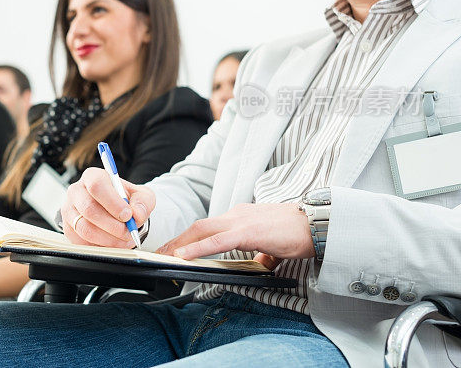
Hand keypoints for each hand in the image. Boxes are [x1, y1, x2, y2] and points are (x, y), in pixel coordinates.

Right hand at [60, 167, 154, 247]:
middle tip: (128, 232)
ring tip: (124, 239)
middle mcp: (76, 191)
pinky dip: (101, 247)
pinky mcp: (68, 229)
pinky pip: (82, 242)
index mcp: (92, 176)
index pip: (96, 185)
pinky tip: (113, 243)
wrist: (116, 213)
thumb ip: (143, 202)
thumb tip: (136, 214)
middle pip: (88, 209)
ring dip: (108, 239)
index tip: (127, 215)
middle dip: (112, 225)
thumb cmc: (126, 201)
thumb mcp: (141, 197)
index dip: (112, 202)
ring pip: (85, 228)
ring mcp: (69, 211)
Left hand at [157, 203, 313, 265]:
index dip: (189, 237)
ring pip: (203, 231)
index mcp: (241, 218)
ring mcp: (241, 221)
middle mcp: (237, 215)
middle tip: (161, 252)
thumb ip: (264, 253)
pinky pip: (217, 241)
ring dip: (181, 243)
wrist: (319, 226)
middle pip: (199, 227)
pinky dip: (197, 248)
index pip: (209, 227)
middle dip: (178, 240)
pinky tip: (184, 255)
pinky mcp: (248, 232)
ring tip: (165, 255)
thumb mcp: (274, 245)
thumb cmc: (299, 234)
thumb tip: (262, 264)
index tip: (175, 248)